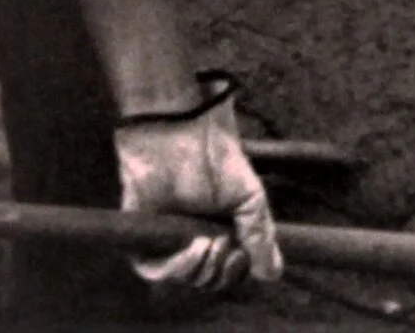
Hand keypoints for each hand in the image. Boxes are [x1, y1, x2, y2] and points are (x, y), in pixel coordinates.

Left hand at [113, 74, 281, 292]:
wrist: (183, 136)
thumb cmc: (218, 159)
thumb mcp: (250, 199)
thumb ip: (260, 236)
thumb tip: (273, 276)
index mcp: (220, 229)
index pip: (228, 269)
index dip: (234, 271)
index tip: (239, 255)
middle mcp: (193, 237)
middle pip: (206, 278)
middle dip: (217, 270)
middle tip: (222, 244)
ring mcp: (167, 238)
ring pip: (181, 276)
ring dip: (197, 269)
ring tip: (206, 243)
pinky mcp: (142, 236)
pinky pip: (152, 269)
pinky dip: (172, 269)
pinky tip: (190, 250)